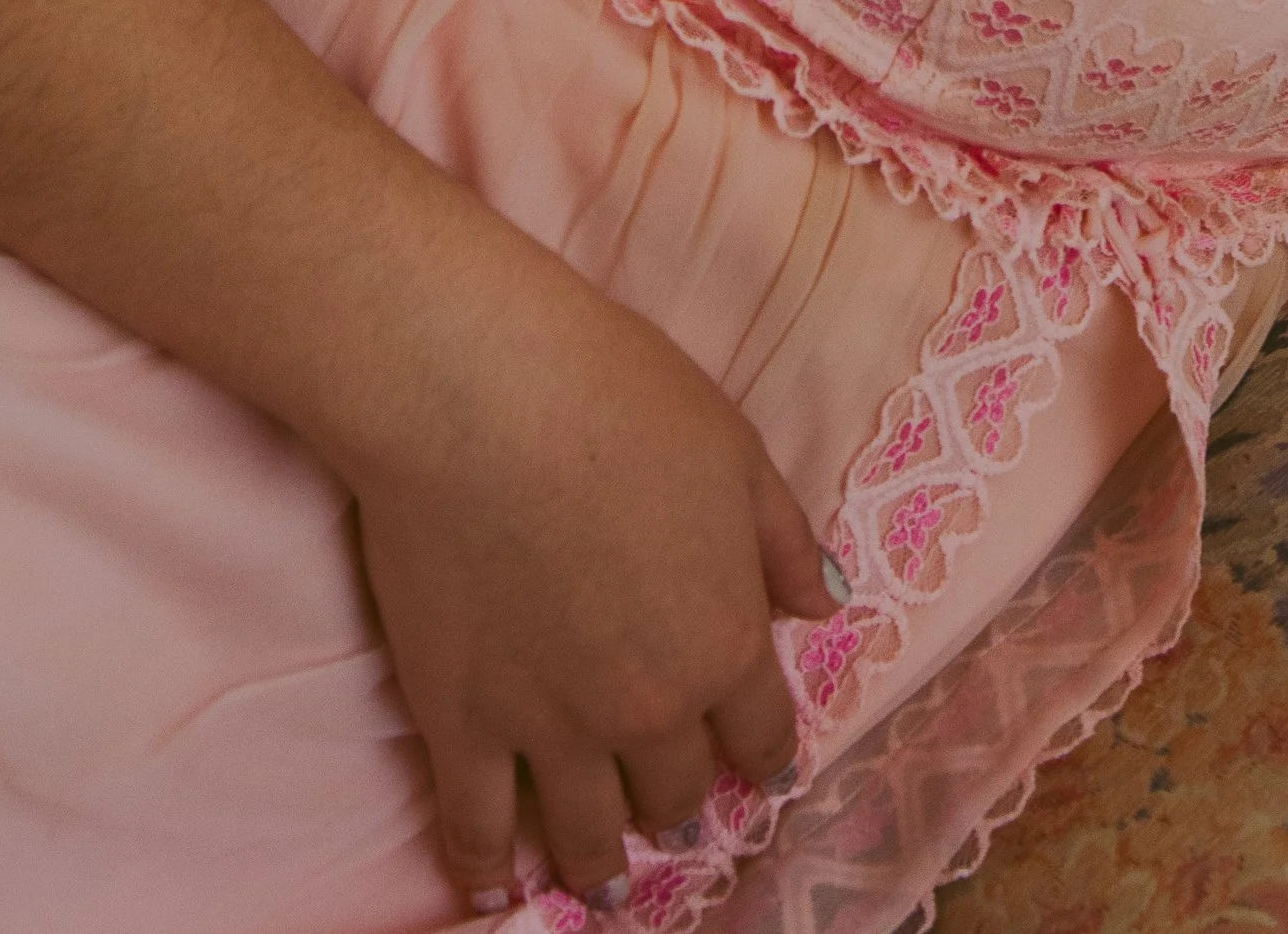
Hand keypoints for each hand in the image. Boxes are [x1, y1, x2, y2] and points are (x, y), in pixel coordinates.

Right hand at [346, 276, 834, 913]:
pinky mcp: (459, 726)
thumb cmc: (623, 405)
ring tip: (603, 884)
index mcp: (723, 642)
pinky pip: (476, 827)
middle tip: (673, 814)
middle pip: (673, 789)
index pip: (759, 732)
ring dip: (600, 864)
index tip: (761, 776)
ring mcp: (548, 729)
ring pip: (584, 831)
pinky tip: (497, 891)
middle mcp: (645, 708)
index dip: (763, 758)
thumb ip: (782, 542)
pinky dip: (486, 868)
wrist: (482, 404)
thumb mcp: (736, 455)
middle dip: (680, 804)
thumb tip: (827, 603)